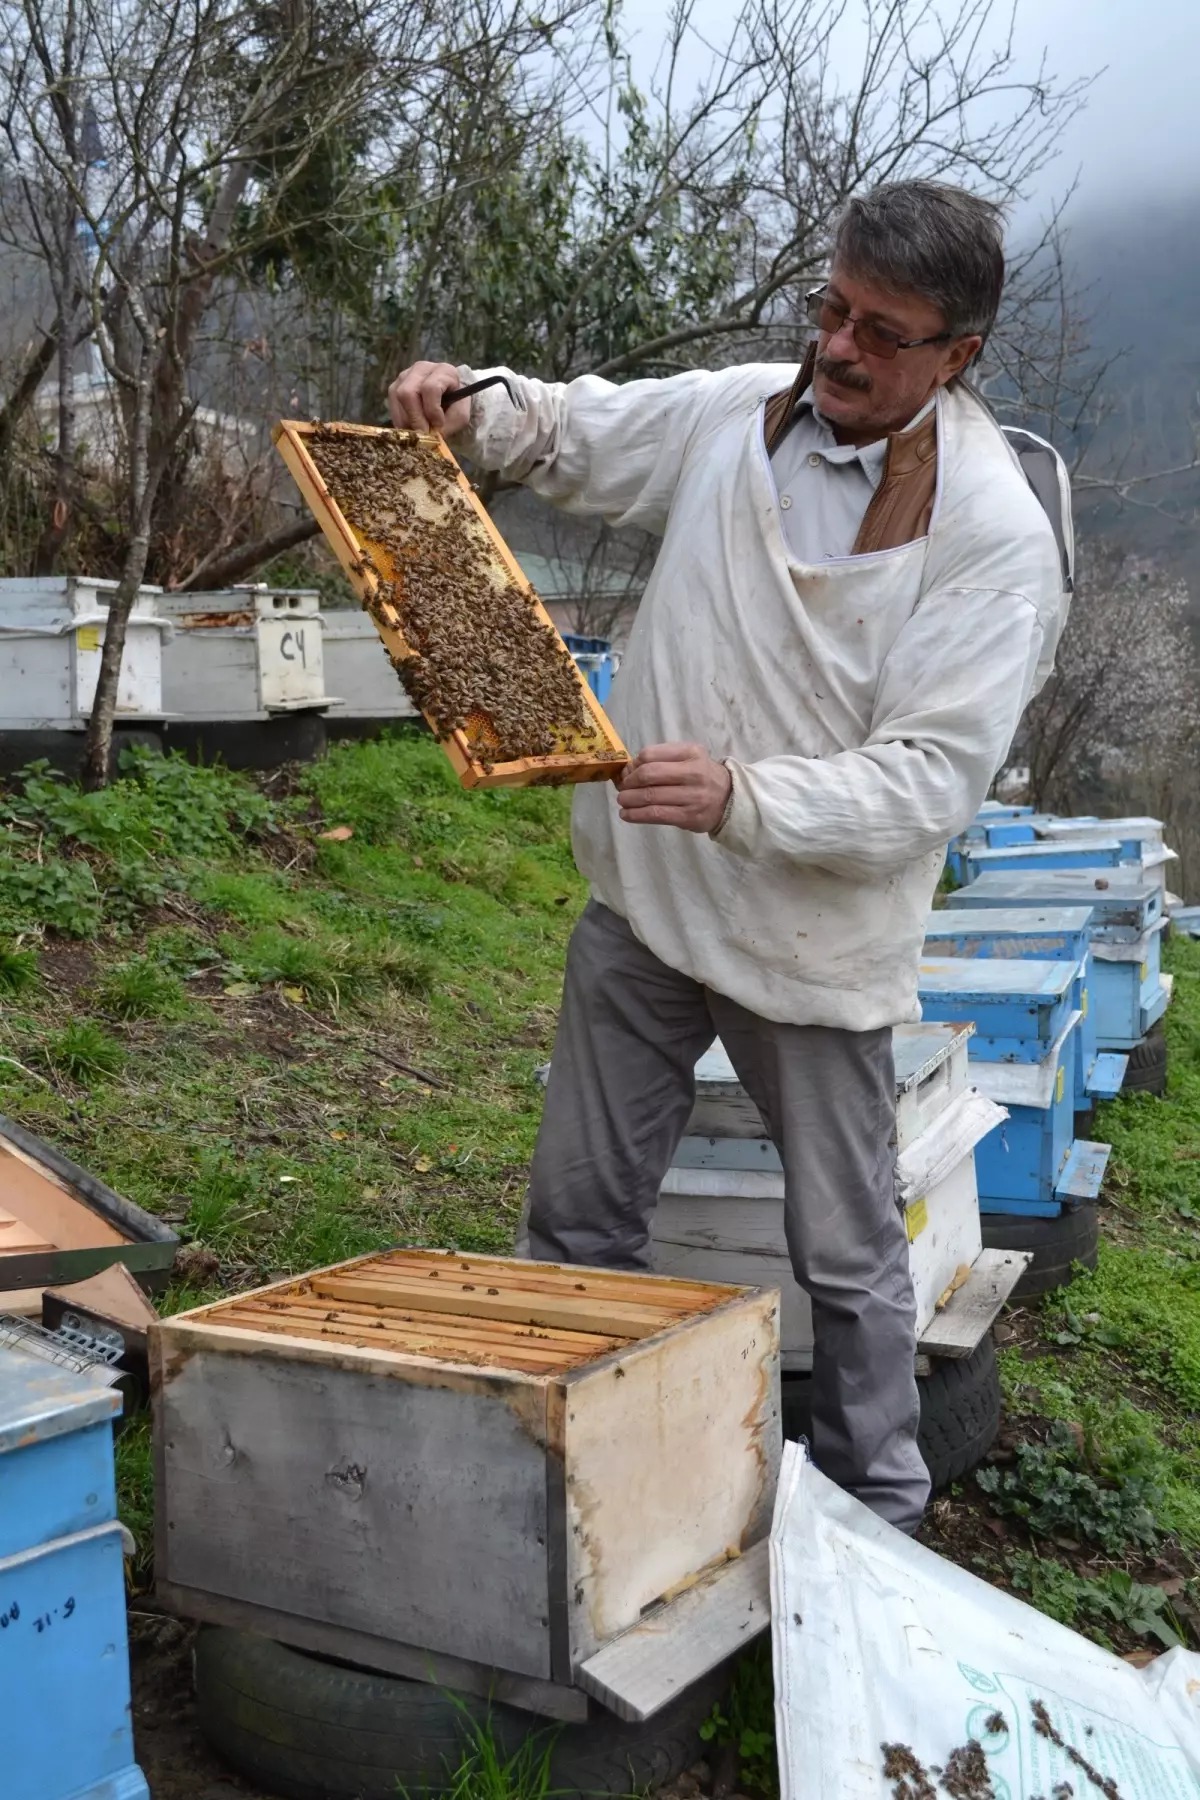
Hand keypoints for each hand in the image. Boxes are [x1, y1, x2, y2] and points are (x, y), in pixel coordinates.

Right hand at [387, 360, 471, 435]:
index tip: (438, 424)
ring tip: (418, 431)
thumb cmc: (455, 406)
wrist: (449, 400)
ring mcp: (405, 375)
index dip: (432, 410)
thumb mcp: (460, 416)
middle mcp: (422, 368)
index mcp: (444, 371)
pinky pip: (391, 404)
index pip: (431, 388)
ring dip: (406, 420)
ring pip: (397, 397)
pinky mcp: (395, 385)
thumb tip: (429, 435)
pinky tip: (410, 426)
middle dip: (414, 418)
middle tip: (423, 433)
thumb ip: (448, 425)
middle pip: (408, 392)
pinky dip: (399, 420)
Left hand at [617, 742, 731, 833]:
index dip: (632, 765)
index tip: (626, 773)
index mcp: (691, 752)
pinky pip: (656, 815)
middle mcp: (693, 772)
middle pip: (648, 774)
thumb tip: (628, 770)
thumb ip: (662, 759)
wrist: (730, 800)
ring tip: (622, 801)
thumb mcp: (689, 758)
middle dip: (629, 782)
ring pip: (650, 796)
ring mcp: (692, 796)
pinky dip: (636, 815)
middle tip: (622, 788)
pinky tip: (627, 814)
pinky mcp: (689, 817)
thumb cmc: (702, 776)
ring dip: (629, 799)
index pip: (651, 754)